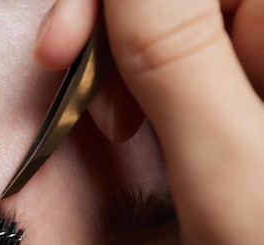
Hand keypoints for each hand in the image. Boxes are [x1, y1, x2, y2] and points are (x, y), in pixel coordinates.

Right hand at [36, 0, 263, 244]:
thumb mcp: (229, 167)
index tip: (62, 45)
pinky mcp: (240, 112)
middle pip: (179, 0)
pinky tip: (124, 123)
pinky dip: (133, 89)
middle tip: (68, 74)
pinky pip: (174, 71)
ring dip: (117, 60)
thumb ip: (177, 54)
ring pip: (168, 31)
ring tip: (106, 119)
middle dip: (111, 27)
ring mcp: (259, 82)